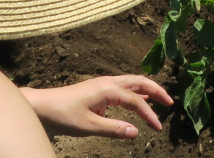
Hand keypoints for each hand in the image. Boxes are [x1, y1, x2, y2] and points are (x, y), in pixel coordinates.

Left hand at [21, 75, 171, 139]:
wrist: (43, 105)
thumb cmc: (64, 115)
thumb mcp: (89, 126)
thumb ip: (114, 129)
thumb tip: (136, 132)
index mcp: (109, 89)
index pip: (136, 101)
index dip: (149, 114)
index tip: (158, 128)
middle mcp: (109, 82)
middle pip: (139, 82)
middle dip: (156, 91)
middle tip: (170, 103)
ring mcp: (103, 84)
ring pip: (132, 82)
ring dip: (147, 89)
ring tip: (160, 99)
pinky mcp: (99, 89)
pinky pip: (123, 86)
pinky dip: (136, 91)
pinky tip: (139, 99)